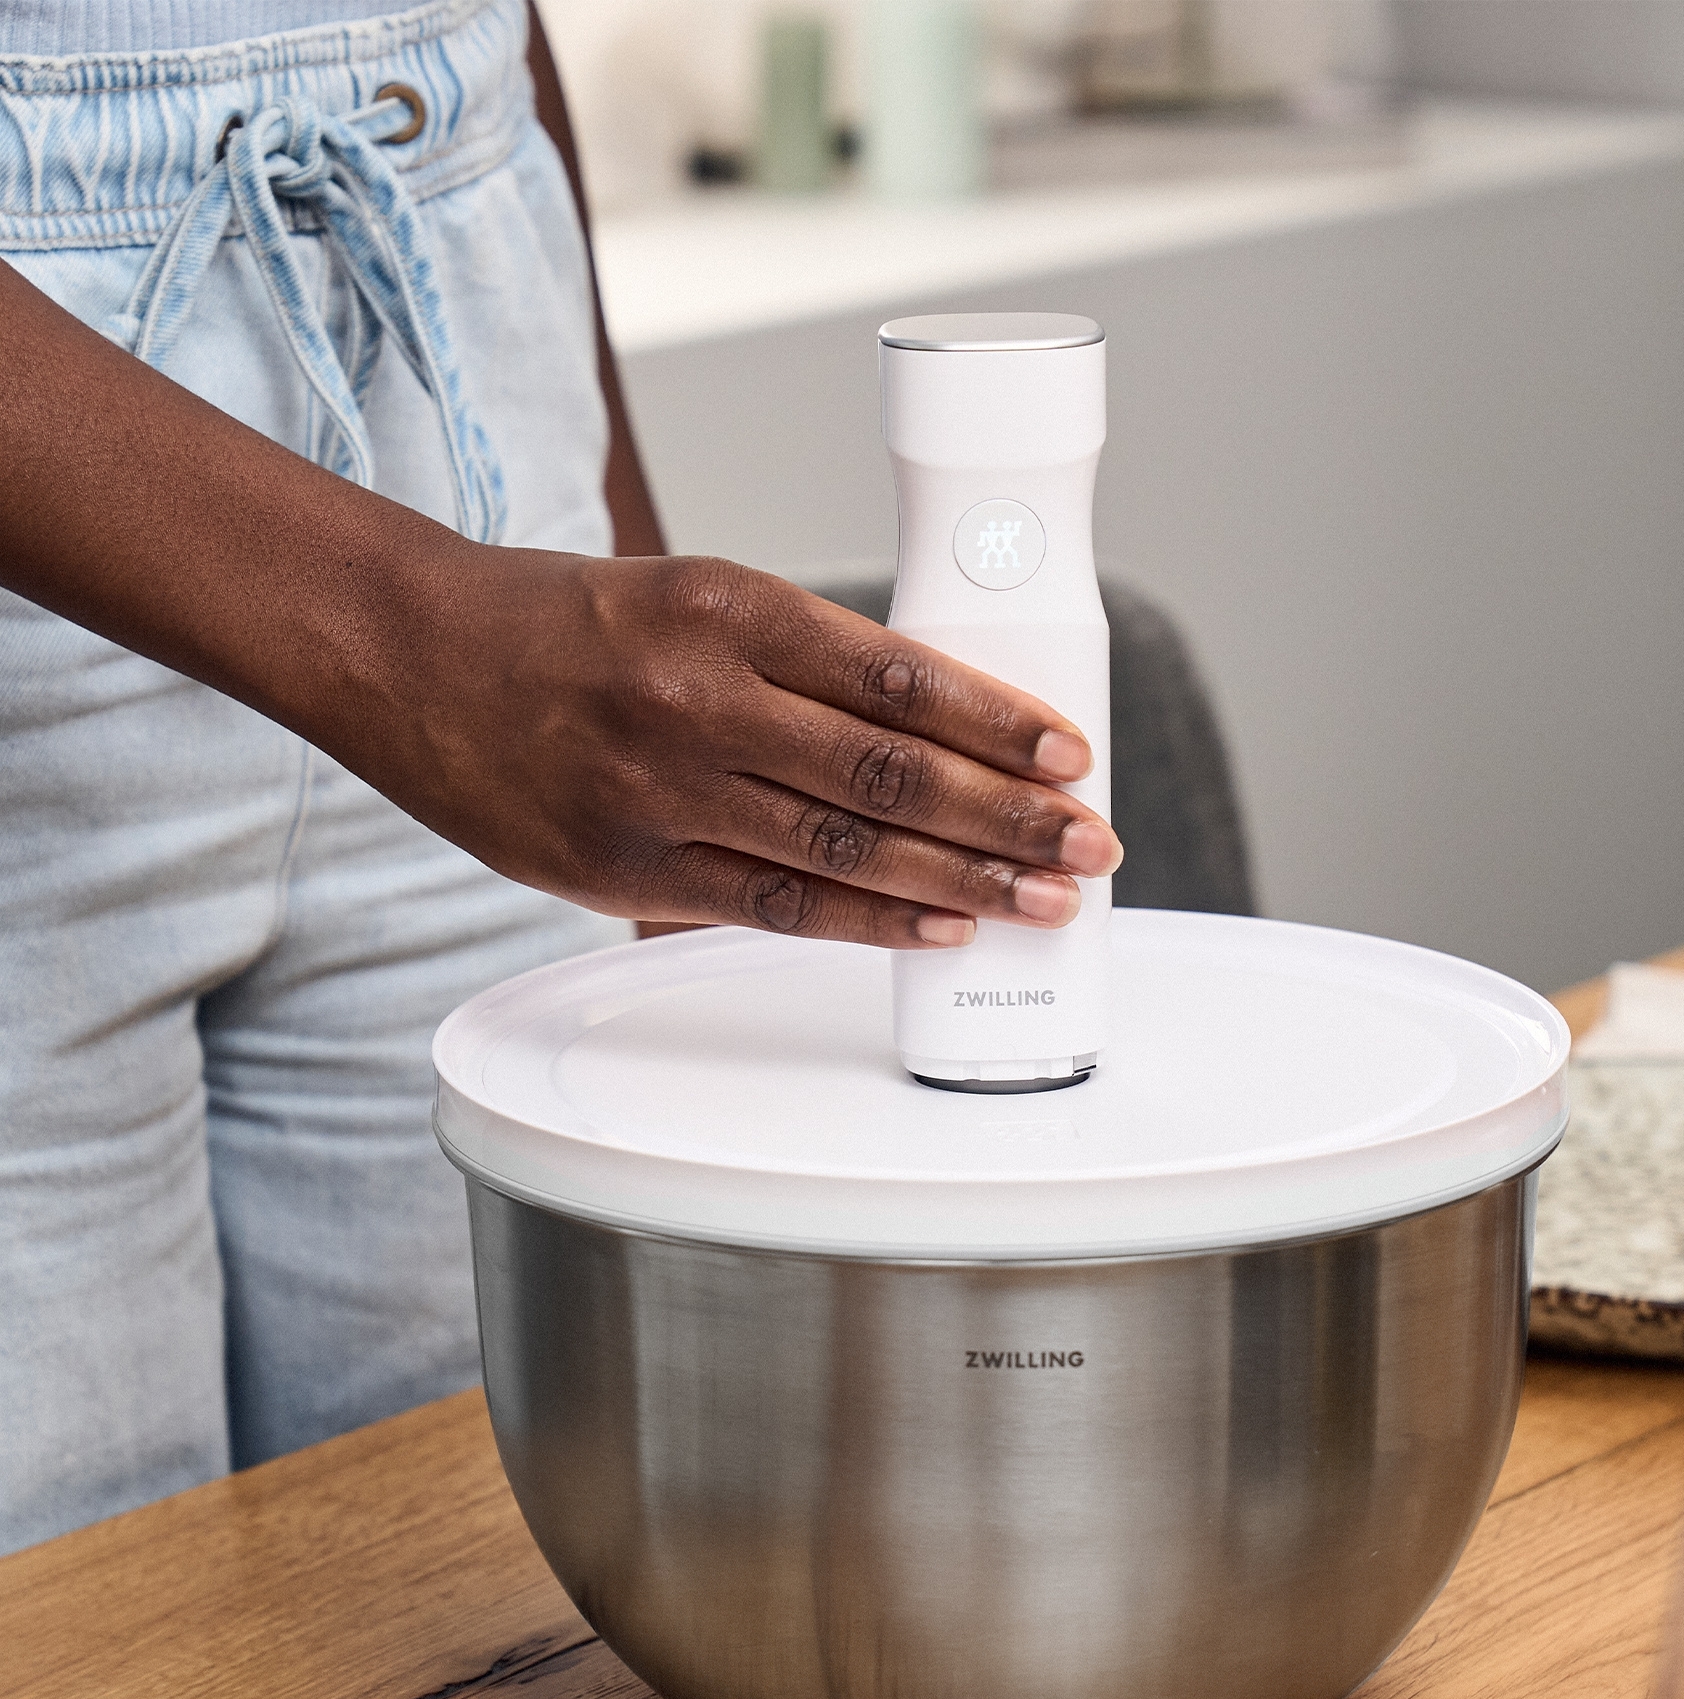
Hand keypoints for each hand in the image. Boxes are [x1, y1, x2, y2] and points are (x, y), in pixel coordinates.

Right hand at [0, 265, 1116, 950]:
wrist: (409, 654)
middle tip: (1091, 844)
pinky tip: (942, 932)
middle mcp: (700, 698)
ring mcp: (662, 792)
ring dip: (963, 883)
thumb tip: (932, 739)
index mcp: (728, 608)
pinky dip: (870, 926)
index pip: (898, 675)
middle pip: (890, 773)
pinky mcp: (627, 870)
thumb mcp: (691, 597)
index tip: (1070, 755)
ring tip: (1044, 899)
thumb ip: (801, 665)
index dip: (999, 724)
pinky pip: (775, 909)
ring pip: (846, 851)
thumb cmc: (566, 625)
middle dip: (1009, 818)